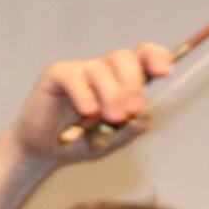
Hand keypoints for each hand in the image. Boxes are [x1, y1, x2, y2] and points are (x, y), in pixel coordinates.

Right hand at [9, 43, 173, 169]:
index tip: (165, 72)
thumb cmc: (79, 143)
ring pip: (101, 68)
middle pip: (124, 57)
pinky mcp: (56, 74)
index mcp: (121, 80)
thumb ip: (126, 133)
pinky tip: (88, 111)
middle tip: (132, 110)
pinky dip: (84, 93)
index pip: (143, 56)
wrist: (43, 152)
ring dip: (111, 93)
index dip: (156, 57)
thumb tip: (143, 120)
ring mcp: (80, 70)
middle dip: (133, 82)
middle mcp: (102, 70)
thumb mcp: (107, 144)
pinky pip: (74, 76)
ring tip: (113, 118)